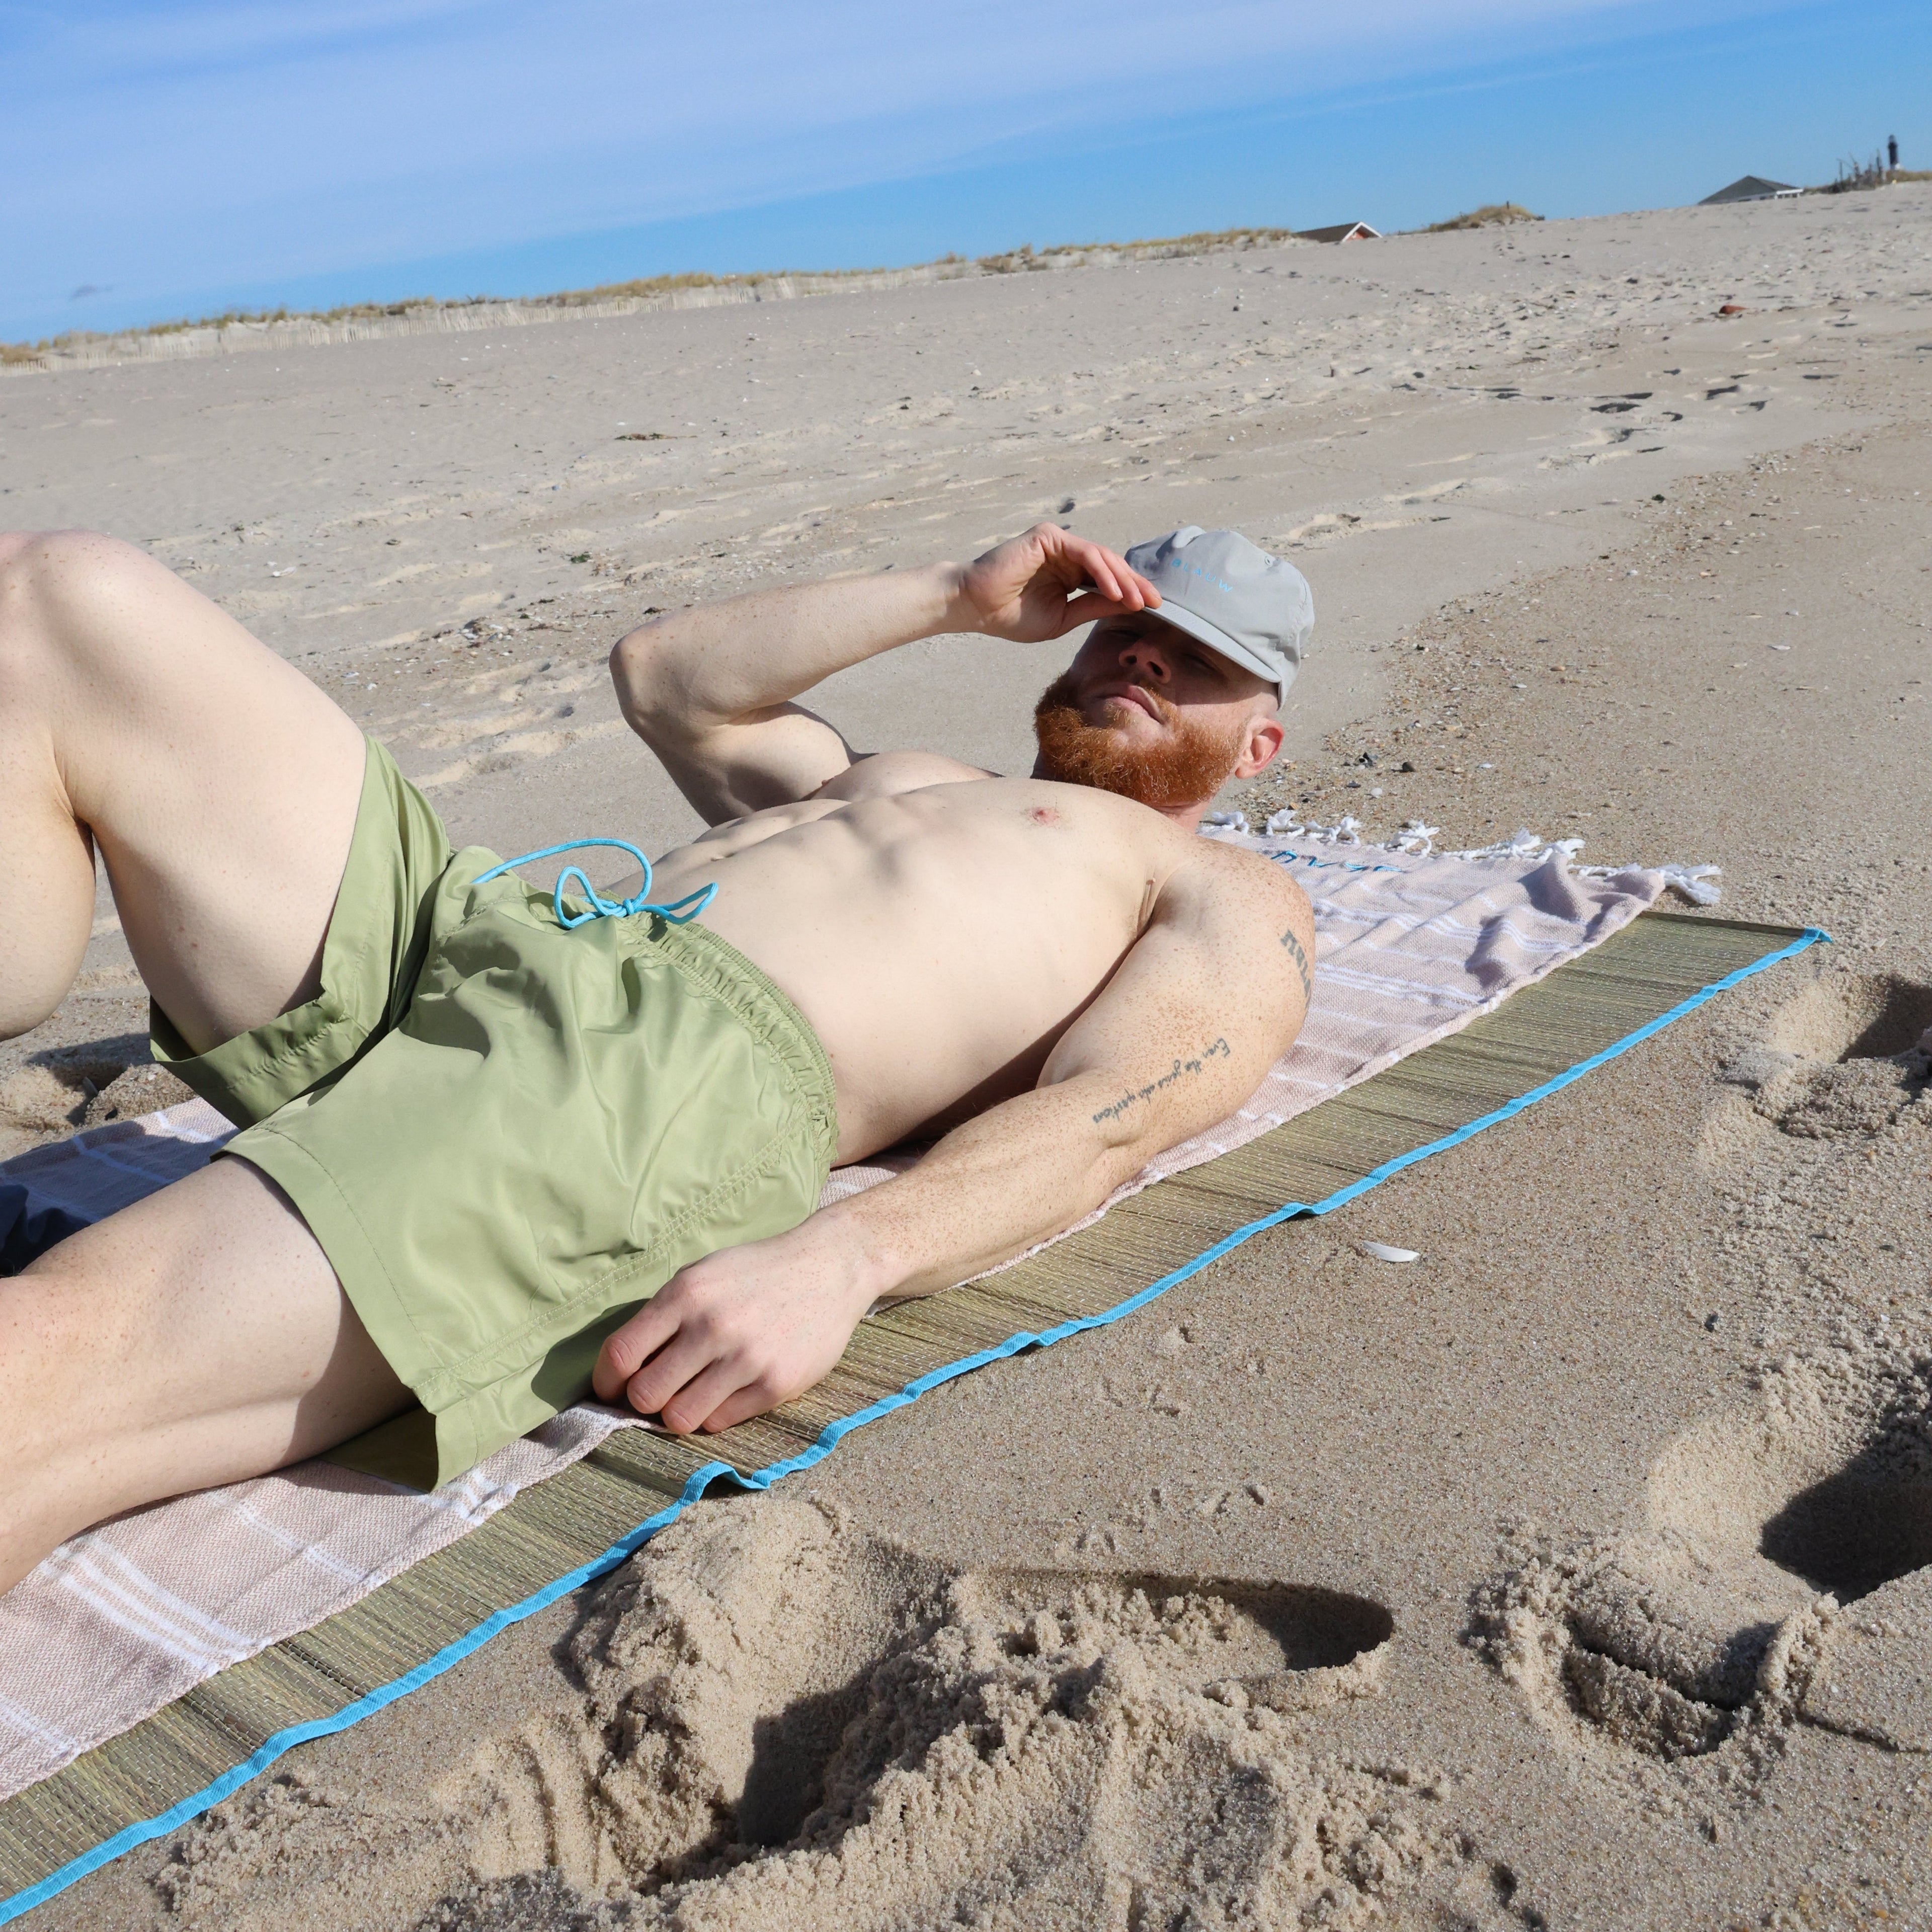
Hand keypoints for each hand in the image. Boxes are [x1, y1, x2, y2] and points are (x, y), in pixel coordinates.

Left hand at [590, 1218, 877, 1433]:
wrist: (830, 1267)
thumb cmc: (756, 1273)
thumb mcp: (703, 1275)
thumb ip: (664, 1316)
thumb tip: (623, 1369)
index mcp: (686, 1294)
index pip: (621, 1355)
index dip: (606, 1382)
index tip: (611, 1388)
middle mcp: (713, 1327)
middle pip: (645, 1396)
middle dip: (644, 1400)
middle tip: (659, 1390)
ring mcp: (746, 1358)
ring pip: (680, 1418)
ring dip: (679, 1411)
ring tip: (693, 1393)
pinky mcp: (776, 1384)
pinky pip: (720, 1422)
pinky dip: (716, 1412)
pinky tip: (729, 1389)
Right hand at [956, 524, 1158, 642]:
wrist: (976, 607)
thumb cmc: (1011, 615)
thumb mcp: (1063, 617)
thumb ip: (1093, 606)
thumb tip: (1129, 604)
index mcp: (1069, 572)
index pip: (1108, 578)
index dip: (1131, 591)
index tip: (1154, 608)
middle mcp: (1065, 553)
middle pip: (1110, 564)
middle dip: (1135, 583)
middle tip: (1156, 602)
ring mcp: (1057, 542)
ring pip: (1102, 556)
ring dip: (1123, 579)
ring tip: (1137, 601)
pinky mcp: (1049, 536)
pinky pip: (1085, 552)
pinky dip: (1103, 571)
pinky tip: (1115, 591)